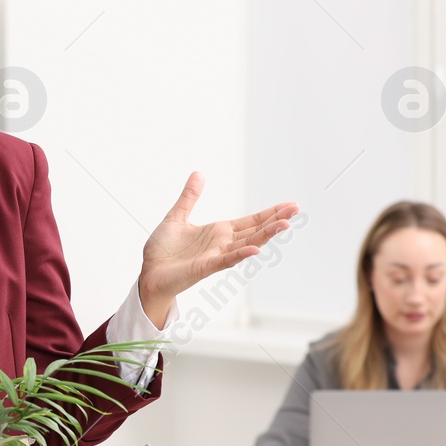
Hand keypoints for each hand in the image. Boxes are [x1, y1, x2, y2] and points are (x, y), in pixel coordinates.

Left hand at [137, 172, 298, 325]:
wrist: (149, 272)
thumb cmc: (162, 250)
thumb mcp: (177, 217)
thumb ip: (190, 197)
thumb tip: (198, 173)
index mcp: (219, 232)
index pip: (251, 221)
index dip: (270, 213)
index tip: (290, 205)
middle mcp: (223, 243)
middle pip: (255, 230)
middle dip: (276, 220)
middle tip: (297, 209)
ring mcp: (216, 256)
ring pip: (247, 243)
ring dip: (266, 235)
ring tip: (285, 224)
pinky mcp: (205, 267)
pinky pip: (226, 260)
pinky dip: (241, 254)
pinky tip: (256, 248)